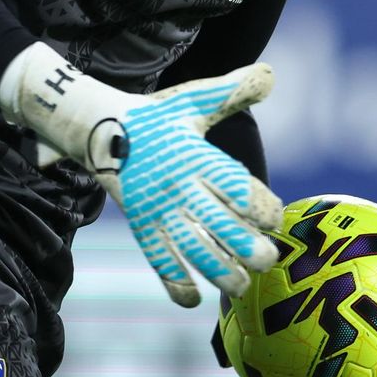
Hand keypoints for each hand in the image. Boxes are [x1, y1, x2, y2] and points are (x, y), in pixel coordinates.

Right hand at [0, 41, 282, 304]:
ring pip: (191, 250)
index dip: (260, 207)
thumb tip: (270, 74)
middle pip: (219, 225)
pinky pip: (158, 260)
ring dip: (219, 272)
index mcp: (197, 156)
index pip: (235, 187)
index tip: (275, 218)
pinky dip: (174, 283)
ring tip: (241, 287)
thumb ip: (232, 91)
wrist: (101, 129)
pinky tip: (193, 301)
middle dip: (249, 247)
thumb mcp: (193, 100)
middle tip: (269, 260)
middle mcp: (179, 186)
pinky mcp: (141, 226)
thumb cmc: (157, 117)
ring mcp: (158, 210)